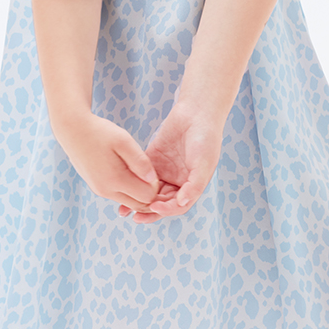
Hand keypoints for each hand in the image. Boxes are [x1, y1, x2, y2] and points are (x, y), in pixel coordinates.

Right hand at [56, 112, 159, 211]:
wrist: (73, 129)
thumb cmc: (100, 132)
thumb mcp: (124, 141)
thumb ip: (140, 161)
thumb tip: (153, 179)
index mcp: (115, 180)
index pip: (147, 196)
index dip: (155, 185)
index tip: (153, 169)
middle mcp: (106, 191)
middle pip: (139, 205)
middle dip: (149, 193)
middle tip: (151, 173)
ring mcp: (100, 191)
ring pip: (129, 202)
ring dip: (138, 191)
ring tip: (140, 170)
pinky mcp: (97, 187)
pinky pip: (119, 195)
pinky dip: (128, 189)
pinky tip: (128, 171)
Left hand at [117, 101, 223, 222]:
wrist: (196, 112)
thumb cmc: (206, 138)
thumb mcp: (204, 162)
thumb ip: (194, 184)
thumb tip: (182, 203)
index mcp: (190, 186)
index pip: (177, 206)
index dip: (166, 210)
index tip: (154, 208)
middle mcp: (177, 181)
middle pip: (161, 202)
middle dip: (149, 210)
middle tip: (136, 216)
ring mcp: (164, 170)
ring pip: (149, 191)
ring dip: (138, 200)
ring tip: (124, 209)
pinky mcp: (152, 159)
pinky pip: (141, 174)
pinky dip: (132, 182)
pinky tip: (122, 187)